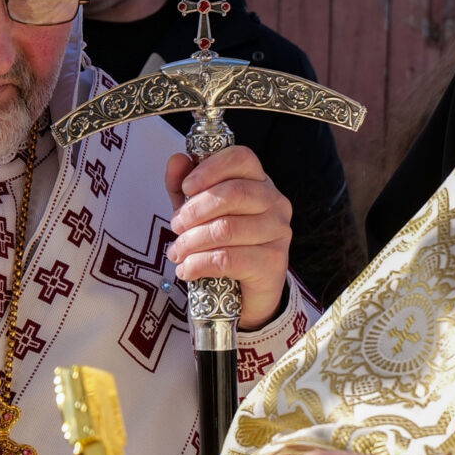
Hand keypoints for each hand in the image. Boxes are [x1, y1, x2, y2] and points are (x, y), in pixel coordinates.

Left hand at [167, 148, 291, 330]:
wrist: (246, 295)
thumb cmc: (224, 246)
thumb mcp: (198, 214)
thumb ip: (186, 187)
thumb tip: (177, 161)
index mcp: (259, 183)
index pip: (241, 158)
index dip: (210, 168)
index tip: (186, 187)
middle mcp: (275, 203)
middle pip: (233, 193)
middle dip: (195, 211)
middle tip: (175, 227)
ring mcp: (279, 232)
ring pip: (227, 228)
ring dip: (192, 242)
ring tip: (177, 253)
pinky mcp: (274, 263)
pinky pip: (229, 259)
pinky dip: (199, 264)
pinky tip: (187, 270)